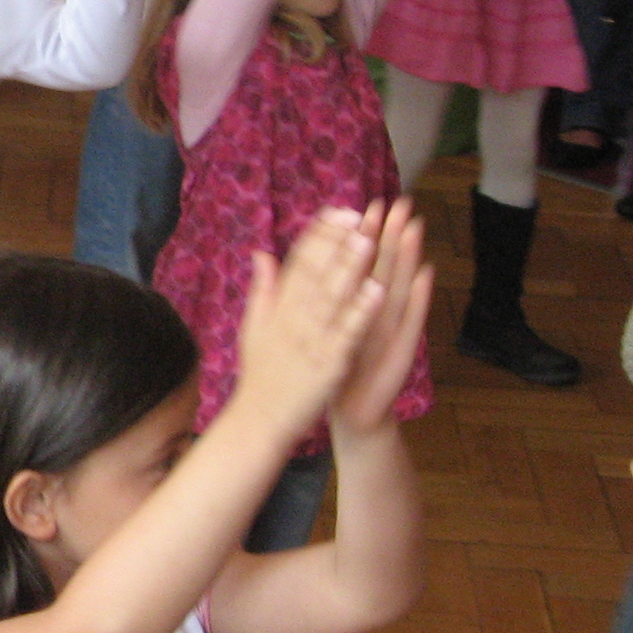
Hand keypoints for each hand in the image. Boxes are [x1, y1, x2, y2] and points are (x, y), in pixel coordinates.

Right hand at [230, 208, 383, 448]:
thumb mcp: (254, 327)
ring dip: (350, 268)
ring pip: (332, 298)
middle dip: (337, 243)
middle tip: (359, 215)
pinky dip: (362, 311)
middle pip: (315, 274)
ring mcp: (309, 341)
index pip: (297, 263)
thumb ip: (262, 289)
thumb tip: (263, 253)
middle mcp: (291, 319)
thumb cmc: (261, 375)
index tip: (337, 211)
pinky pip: (347, 334)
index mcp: (276, 309)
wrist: (259, 421)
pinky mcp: (326, 364)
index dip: (318, 235)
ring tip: (370, 240)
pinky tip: (379, 290)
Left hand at [326, 201, 431, 435]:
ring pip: (400, 287)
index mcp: (356, 307)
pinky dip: (419, 299)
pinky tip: (426, 275)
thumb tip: (319, 265)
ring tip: (414, 227)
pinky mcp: (402, 351)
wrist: (355, 410)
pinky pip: (410, 322)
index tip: (363, 204)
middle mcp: (378, 314)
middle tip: (399, 202)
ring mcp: (392, 330)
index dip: (362, 236)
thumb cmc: (342, 366)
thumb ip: (325, 296)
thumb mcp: (329, 327)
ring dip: (408, 258)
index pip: (359, 265)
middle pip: (384, 268)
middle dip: (390, 235)